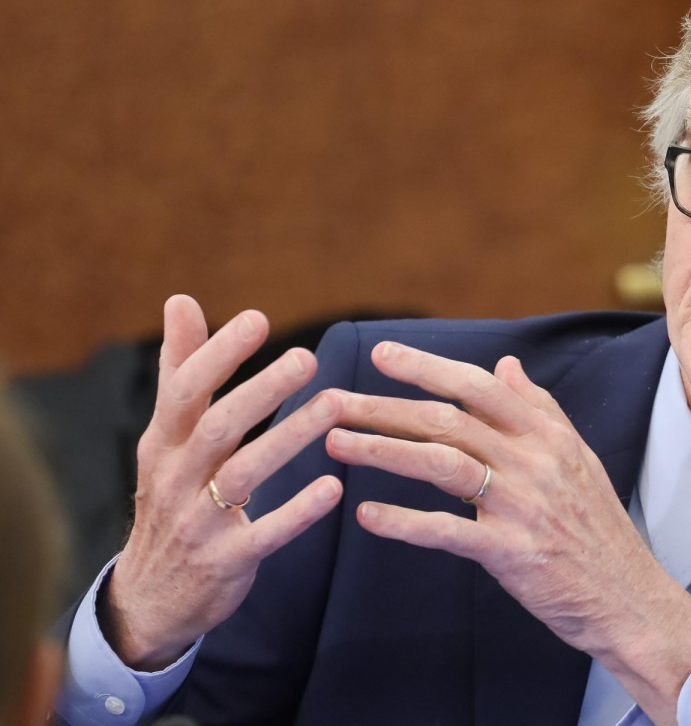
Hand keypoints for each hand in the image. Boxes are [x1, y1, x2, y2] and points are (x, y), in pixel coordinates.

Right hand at [101, 295, 343, 669]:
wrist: (148, 600)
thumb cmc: (169, 499)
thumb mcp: (166, 438)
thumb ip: (180, 370)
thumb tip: (181, 299)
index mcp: (164, 443)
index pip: (185, 390)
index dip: (220, 353)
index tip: (259, 318)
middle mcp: (177, 477)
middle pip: (218, 427)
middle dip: (261, 390)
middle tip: (307, 358)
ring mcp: (199, 522)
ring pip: (243, 474)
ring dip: (289, 438)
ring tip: (334, 406)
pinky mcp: (226, 561)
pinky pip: (265, 534)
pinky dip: (298, 511)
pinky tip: (333, 488)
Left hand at [324, 342, 690, 725]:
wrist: (630, 597)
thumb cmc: (598, 529)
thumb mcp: (578, 457)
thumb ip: (540, 408)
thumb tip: (506, 363)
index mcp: (548, 435)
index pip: (479, 387)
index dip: (428, 367)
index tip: (381, 355)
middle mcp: (535, 461)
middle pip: (448, 419)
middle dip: (384, 407)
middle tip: (332, 401)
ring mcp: (523, 505)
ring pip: (441, 463)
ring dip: (382, 450)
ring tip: (335, 444)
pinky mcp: (511, 553)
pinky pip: (447, 531)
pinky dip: (403, 522)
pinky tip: (366, 515)